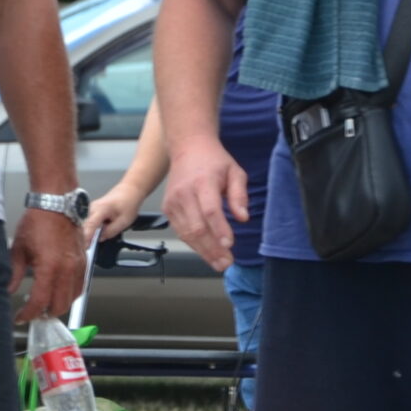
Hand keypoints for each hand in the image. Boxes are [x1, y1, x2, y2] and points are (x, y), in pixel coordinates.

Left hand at [9, 206, 85, 322]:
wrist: (56, 204)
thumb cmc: (38, 221)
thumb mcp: (19, 249)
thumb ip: (14, 273)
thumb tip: (9, 289)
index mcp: (49, 268)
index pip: (39, 302)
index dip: (28, 314)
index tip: (20, 317)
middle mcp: (67, 270)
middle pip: (59, 306)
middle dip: (44, 314)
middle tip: (33, 314)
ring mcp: (77, 267)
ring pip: (72, 299)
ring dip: (59, 306)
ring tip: (46, 306)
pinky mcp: (83, 262)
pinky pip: (81, 286)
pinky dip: (71, 295)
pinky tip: (60, 293)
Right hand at [83, 182, 143, 245]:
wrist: (129, 191)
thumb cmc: (128, 202)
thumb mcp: (124, 222)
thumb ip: (111, 232)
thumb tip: (100, 239)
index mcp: (101, 209)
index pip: (90, 226)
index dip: (86, 238)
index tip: (84, 248)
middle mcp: (93, 208)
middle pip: (85, 226)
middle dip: (87, 237)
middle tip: (92, 247)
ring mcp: (91, 209)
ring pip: (87, 225)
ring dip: (91, 233)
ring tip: (101, 235)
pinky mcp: (92, 210)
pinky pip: (90, 222)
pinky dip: (93, 228)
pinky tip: (101, 230)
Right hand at [162, 137, 247, 271]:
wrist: (187, 147)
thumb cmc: (214, 161)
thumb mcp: (235, 172)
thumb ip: (240, 195)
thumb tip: (243, 218)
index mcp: (203, 182)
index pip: (210, 209)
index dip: (220, 229)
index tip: (229, 245)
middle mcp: (184, 193)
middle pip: (197, 227)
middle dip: (212, 249)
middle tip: (227, 263)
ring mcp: (173, 202)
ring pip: (187, 233)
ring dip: (203, 251)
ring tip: (219, 263)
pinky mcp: (168, 208)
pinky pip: (180, 231)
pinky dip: (193, 244)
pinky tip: (207, 252)